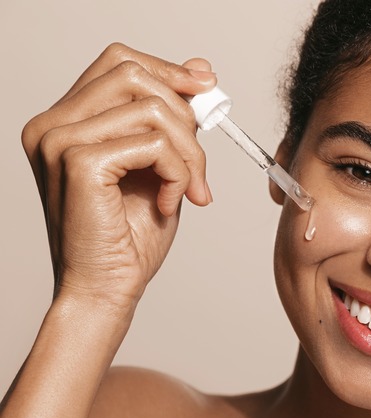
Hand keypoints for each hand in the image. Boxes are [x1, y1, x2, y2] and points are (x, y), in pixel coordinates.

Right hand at [21, 43, 216, 307]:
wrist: (106, 290)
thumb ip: (171, 117)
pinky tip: (168, 201)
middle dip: (184, 115)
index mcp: (64, 120)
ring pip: (153, 109)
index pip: (119, 62)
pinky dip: (178, 172)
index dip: (168, 70)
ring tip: (187, 189)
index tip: (205, 87)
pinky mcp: (79, 162)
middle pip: (134, 74)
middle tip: (199, 163)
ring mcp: (59, 141)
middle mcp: (52, 124)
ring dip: (188, 152)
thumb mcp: (160, 163)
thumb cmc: (129, 235)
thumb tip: (199, 68)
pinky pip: (155, 143)